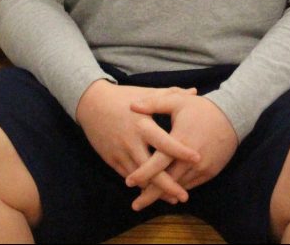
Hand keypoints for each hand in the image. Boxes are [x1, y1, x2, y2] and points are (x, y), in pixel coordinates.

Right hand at [75, 80, 200, 205]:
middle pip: (152, 169)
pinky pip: (128, 177)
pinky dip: (141, 186)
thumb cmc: (124, 97)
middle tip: (184, 197)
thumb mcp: (147, 94)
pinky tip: (153, 192)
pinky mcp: (112, 160)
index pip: (165, 142)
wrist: (91, 104)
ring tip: (173, 198)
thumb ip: (171, 94)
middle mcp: (132, 142)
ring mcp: (121, 153)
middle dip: (168, 185)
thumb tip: (194, 91)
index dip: (181, 151)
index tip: (197, 158)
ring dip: (156, 191)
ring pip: (139, 179)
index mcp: (143, 124)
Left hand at [125, 92, 238, 210]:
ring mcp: (202, 167)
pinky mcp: (210, 172)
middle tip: (135, 205)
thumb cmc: (203, 108)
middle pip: (167, 182)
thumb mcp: (178, 101)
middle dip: (150, 195)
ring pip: (179, 186)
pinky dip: (179, 189)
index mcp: (180, 141)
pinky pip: (190, 185)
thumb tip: (132, 106)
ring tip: (148, 199)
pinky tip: (169, 191)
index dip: (142, 173)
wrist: (234, 115)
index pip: (158, 163)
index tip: (128, 182)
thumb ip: (154, 103)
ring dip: (164, 193)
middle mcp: (191, 159)